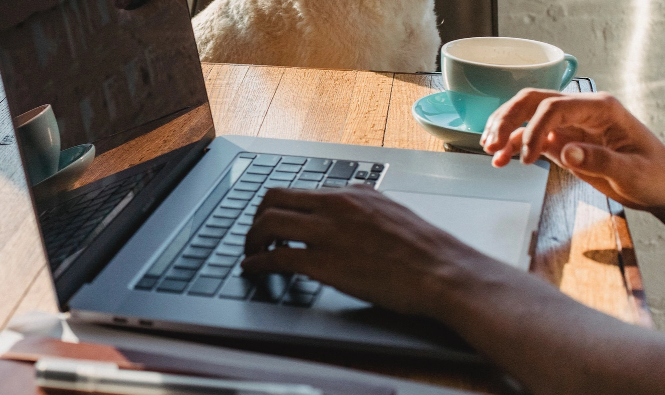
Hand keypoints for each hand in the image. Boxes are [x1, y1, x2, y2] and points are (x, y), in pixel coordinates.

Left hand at [241, 186, 493, 316]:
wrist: (445, 273)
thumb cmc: (427, 252)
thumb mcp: (392, 213)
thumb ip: (364, 207)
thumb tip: (348, 207)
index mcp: (353, 194)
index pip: (298, 189)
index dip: (276, 206)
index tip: (269, 219)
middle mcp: (337, 205)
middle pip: (274, 198)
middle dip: (256, 218)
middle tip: (253, 236)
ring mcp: (329, 232)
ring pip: (268, 223)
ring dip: (251, 239)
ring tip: (251, 253)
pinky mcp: (325, 263)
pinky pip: (277, 256)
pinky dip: (257, 262)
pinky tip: (254, 269)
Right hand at [482, 89, 664, 215]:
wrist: (660, 186)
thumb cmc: (654, 175)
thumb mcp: (632, 171)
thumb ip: (600, 160)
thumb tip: (566, 152)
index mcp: (600, 108)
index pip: (554, 106)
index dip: (534, 129)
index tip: (527, 157)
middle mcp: (580, 111)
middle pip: (533, 100)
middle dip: (507, 119)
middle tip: (491, 142)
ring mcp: (569, 124)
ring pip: (526, 114)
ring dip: (504, 129)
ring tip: (490, 150)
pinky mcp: (561, 140)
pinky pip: (529, 136)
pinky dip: (512, 145)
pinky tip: (500, 159)